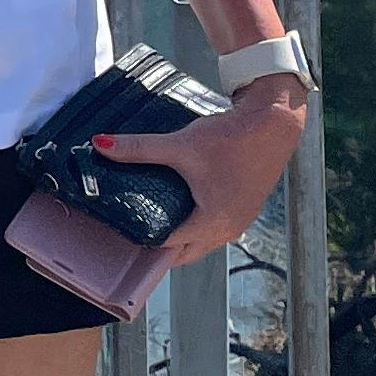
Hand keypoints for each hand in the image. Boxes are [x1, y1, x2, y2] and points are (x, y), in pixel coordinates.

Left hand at [93, 77, 304, 267]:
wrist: (274, 123)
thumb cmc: (233, 138)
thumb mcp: (181, 145)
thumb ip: (139, 148)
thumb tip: (101, 145)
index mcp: (212, 223)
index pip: (168, 247)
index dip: (141, 242)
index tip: (117, 236)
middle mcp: (226, 230)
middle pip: (184, 252)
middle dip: (156, 247)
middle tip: (127, 233)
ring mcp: (237, 220)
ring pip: (200, 242)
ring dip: (177, 237)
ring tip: (147, 221)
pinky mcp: (242, 207)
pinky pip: (212, 227)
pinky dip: (193, 225)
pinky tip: (176, 206)